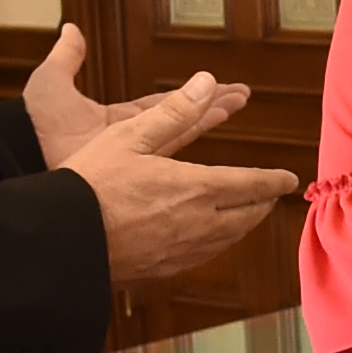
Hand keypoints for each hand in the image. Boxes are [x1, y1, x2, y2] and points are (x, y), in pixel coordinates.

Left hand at [25, 24, 250, 169]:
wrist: (23, 158)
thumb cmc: (32, 126)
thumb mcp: (50, 84)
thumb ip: (66, 58)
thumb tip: (72, 29)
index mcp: (115, 122)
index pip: (161, 106)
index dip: (188, 96)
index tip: (214, 83)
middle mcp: (131, 142)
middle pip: (180, 120)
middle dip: (210, 105)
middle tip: (241, 95)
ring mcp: (135, 160)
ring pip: (182, 135)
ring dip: (210, 117)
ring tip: (239, 103)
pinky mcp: (137, 173)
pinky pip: (173, 155)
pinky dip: (197, 146)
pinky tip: (217, 137)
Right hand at [57, 70, 292, 285]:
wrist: (61, 239)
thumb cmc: (90, 182)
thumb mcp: (130, 136)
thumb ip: (174, 112)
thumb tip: (206, 81)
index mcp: (196, 188)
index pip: (251, 185)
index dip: (273, 181)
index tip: (289, 179)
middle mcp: (198, 224)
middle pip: (247, 216)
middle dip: (262, 203)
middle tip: (270, 195)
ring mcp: (182, 251)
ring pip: (228, 239)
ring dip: (243, 225)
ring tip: (246, 214)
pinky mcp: (163, 270)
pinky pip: (203, 256)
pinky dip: (217, 243)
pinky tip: (208, 239)